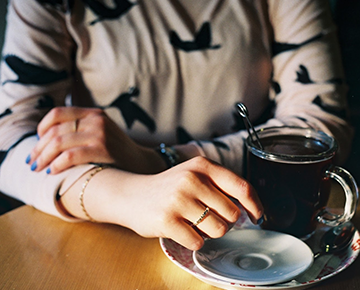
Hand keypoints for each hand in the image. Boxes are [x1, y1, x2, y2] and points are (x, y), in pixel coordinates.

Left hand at [26, 107, 162, 173]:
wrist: (143, 164)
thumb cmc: (118, 153)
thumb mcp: (102, 133)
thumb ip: (82, 130)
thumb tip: (48, 141)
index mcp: (94, 113)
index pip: (57, 113)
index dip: (41, 129)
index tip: (37, 144)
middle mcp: (96, 120)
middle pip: (54, 131)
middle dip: (38, 148)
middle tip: (32, 162)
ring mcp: (100, 133)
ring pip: (58, 142)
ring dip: (43, 158)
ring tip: (38, 169)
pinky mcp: (103, 149)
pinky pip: (70, 155)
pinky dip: (57, 164)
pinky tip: (53, 172)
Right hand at [101, 157, 263, 249]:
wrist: (131, 195)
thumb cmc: (169, 188)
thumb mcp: (193, 175)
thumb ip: (220, 186)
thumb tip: (250, 209)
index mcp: (202, 166)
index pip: (242, 186)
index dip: (255, 205)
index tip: (257, 216)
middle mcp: (191, 179)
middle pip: (232, 214)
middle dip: (224, 221)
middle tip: (205, 217)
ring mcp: (178, 199)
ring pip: (219, 230)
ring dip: (209, 233)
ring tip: (192, 222)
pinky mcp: (167, 220)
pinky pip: (198, 242)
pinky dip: (193, 241)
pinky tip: (180, 229)